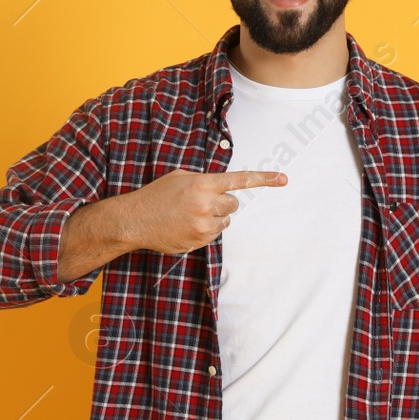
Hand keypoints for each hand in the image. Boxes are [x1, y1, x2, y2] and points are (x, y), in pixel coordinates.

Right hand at [123, 168, 287, 254]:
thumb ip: (205, 181)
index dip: (264, 179)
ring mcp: (203, 226)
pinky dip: (205, 231)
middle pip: (234, 204)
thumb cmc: (157, 195)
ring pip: (225, 221)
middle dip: (222, 203)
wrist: (134, 220)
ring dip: (214, 217)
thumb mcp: (181, 178)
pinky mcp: (199, 241)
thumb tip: (224, 188)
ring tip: (189, 215)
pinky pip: (214, 234)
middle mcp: (206, 204)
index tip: (284, 179)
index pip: (240, 180)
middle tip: (202, 202)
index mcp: (202, 184)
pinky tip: (185, 226)